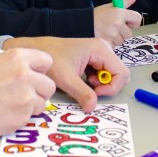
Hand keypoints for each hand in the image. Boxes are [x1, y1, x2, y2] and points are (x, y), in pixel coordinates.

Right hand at [0, 48, 54, 141]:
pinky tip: (6, 114)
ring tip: (11, 105)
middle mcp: (25, 74)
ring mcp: (25, 96)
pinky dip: (22, 117)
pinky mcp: (22, 115)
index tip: (33, 77)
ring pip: (43, 102)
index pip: (46, 61)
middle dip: (39, 91)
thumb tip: (31, 71)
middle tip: (24, 95)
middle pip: (49, 84)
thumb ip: (15, 65)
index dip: (40, 71)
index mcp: (16, 57)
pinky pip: (32, 117)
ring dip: (32, 106)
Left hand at [3, 37, 129, 112]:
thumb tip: (93, 108)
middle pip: (119, 73)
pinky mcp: (93, 57)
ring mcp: (99, 52)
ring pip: (111, 74)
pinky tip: (83, 80)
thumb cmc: (50, 59)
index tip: (96, 93)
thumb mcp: (66, 78)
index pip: (121, 73)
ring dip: (101, 84)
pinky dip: (96, 81)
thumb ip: (82, 93)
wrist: (36, 50)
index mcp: (100, 49)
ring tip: (84, 83)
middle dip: (107, 86)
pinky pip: (103, 72)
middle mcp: (103, 48)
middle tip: (89, 89)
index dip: (112, 87)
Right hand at [93, 0, 141, 45]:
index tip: (129, 22)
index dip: (134, 22)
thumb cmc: (97, 15)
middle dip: (123, 32)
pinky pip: (114, 46)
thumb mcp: (109, 7)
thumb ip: (123, 3)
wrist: (82, 24)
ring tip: (107, 32)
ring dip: (116, 38)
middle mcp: (117, 24)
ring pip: (122, 40)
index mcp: (119, 13)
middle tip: (113, 27)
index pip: (137, 18)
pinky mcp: (108, 43)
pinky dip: (110, 43)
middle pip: (129, 33)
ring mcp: (112, 34)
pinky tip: (104, 37)